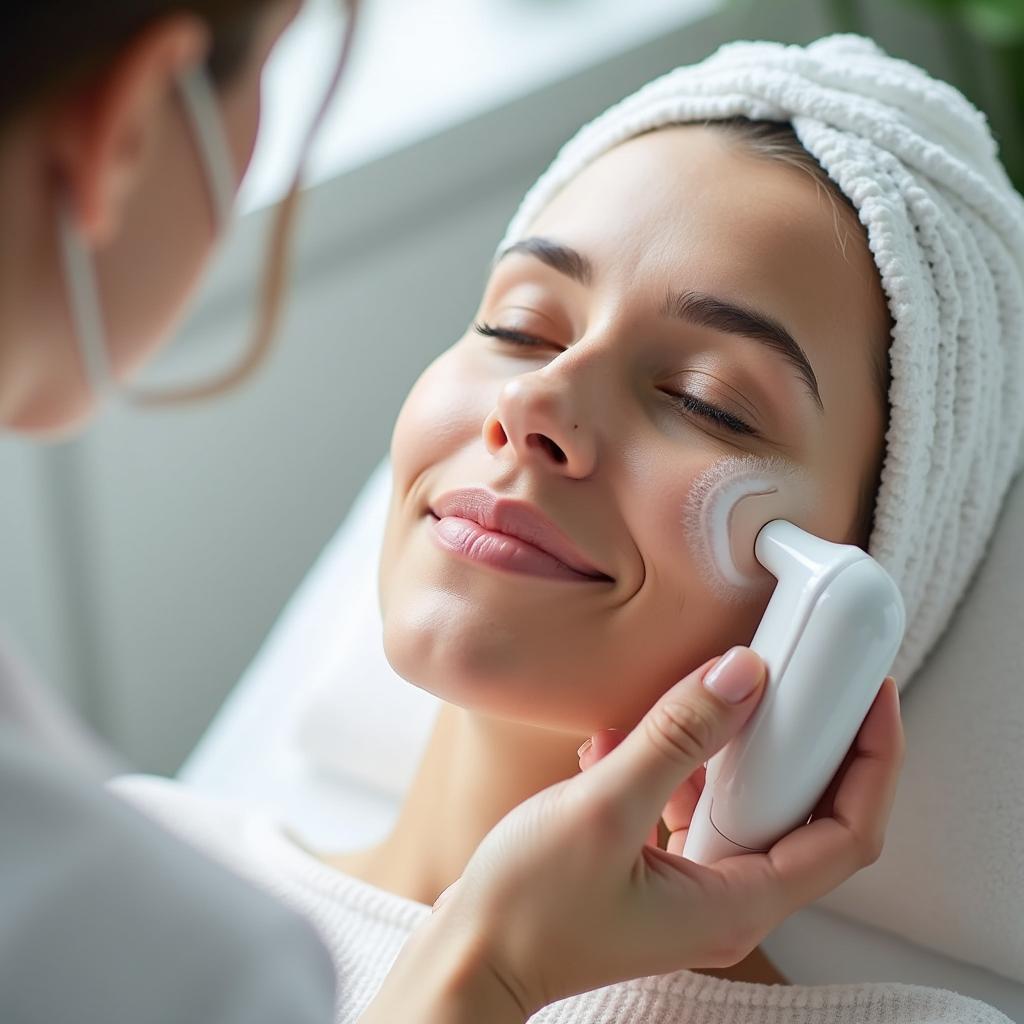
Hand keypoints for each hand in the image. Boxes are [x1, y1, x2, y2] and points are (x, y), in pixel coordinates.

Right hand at [362, 647, 903, 1021]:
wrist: (470, 955)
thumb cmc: (528, 906)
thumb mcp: (604, 810)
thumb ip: (677, 739)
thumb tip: (743, 676)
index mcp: (737, 901)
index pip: (847, 833)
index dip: (871, 762)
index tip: (870, 696)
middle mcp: (727, 900)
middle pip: (801, 812)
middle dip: (804, 739)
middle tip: (799, 673)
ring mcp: (690, 888)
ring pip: (740, 803)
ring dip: (723, 747)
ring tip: (696, 692)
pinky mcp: (654, 871)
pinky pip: (686, 806)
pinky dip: (670, 766)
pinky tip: (623, 736)